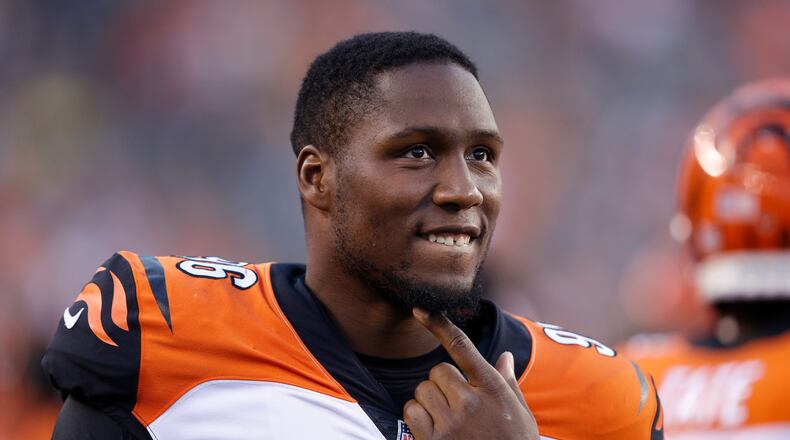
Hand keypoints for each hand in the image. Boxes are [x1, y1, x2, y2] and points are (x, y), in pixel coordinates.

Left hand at [404, 308, 538, 439]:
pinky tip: (436, 429)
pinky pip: (411, 412)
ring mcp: (451, 422)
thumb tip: (505, 356)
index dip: (438, 324)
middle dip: (442, 383)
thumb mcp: (519, 410)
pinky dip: (418, 417)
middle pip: (436, 371)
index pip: (461, 346)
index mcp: (492, 386)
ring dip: (429, 401)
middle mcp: (470, 400)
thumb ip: (507, 381)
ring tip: (449, 419)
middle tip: (457, 402)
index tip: (419, 310)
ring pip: (421, 390)